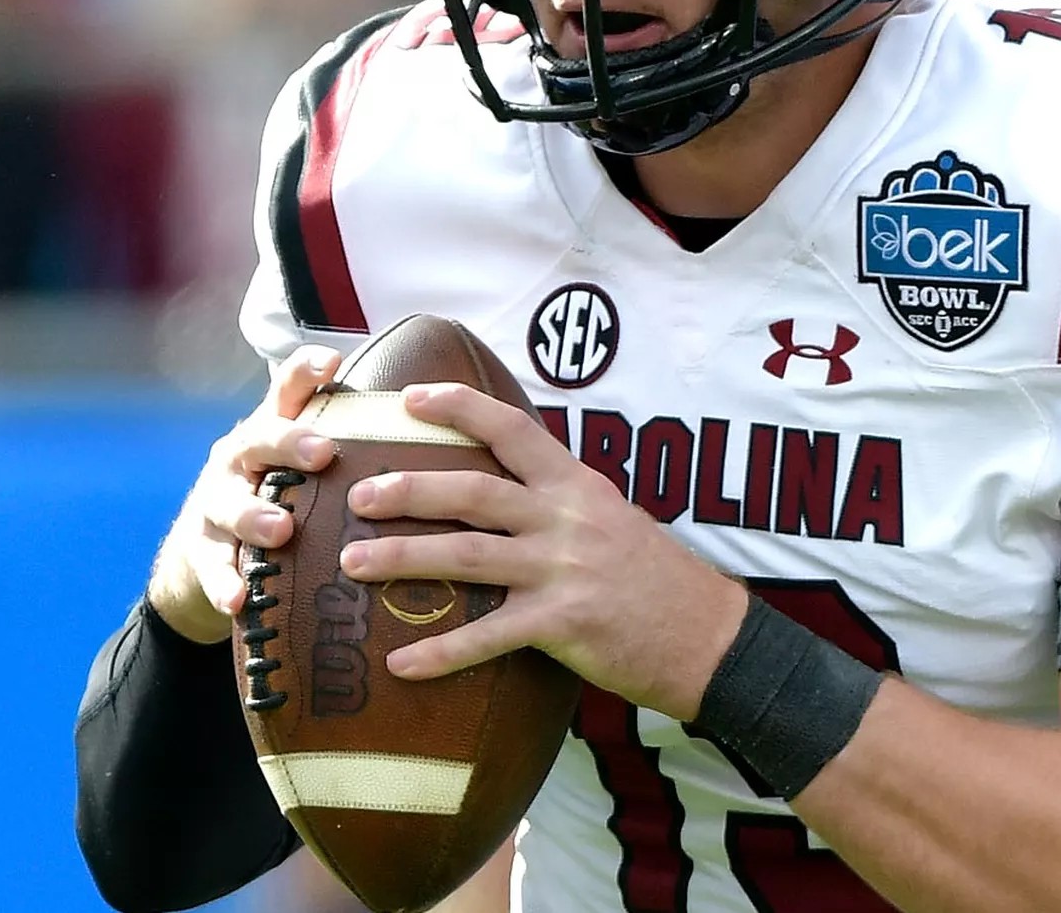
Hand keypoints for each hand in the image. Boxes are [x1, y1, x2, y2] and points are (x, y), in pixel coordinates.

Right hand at [146, 346, 344, 643]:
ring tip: (281, 530)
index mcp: (274, 430)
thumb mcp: (308, 466)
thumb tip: (444, 432)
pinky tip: (239, 600)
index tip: (332, 360)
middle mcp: (241, 457)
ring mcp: (215, 501)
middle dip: (290, 442)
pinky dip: (225, 583)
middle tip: (323, 451)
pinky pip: (212, 566)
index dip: (305, 370)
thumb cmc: (282, 496)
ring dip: (254, 516)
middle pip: (259, 439)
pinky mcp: (201, 550)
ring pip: (230, 503)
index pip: (288, 389)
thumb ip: (357, 448)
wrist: (207, 552)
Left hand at [338, 383, 749, 716]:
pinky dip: (440, 651)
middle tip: (358, 494)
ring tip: (352, 562)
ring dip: (401, 558)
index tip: (410, 398)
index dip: (459, 407)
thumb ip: (560, 503)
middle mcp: (565, 519)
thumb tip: (506, 493)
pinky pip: (487, 636)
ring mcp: (562, 570)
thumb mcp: (612, 519)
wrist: (708, 635)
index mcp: (576, 486)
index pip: (512, 429)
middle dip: (407, 488)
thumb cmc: (657, 579)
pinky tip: (401, 663)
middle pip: (472, 491)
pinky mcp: (563, 623)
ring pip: (466, 555)